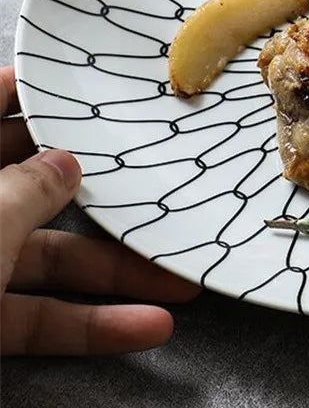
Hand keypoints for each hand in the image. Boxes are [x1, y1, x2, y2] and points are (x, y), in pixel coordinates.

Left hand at [1, 66, 199, 354]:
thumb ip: (27, 191)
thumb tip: (68, 163)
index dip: (39, 87)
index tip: (96, 79)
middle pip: (36, 182)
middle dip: (106, 189)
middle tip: (162, 176)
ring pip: (49, 258)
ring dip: (117, 273)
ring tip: (182, 278)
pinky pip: (38, 316)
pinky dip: (89, 325)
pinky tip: (146, 327)